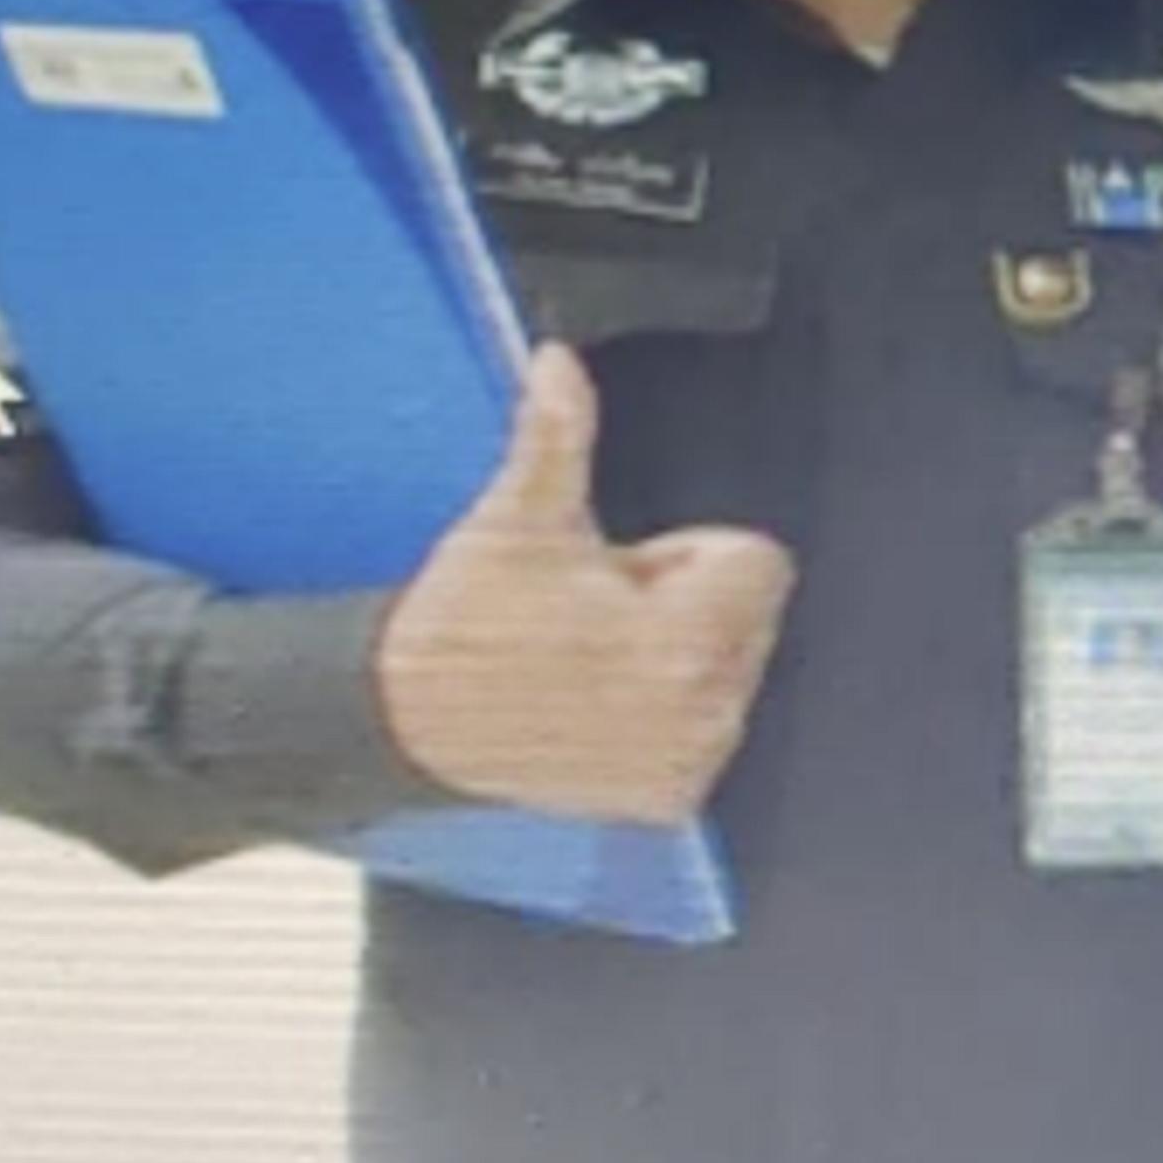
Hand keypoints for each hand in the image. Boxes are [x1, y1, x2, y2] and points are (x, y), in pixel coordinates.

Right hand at [373, 345, 795, 823]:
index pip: (755, 562)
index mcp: (687, 638)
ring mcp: (688, 763)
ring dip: (676, 660)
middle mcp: (704, 711)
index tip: (617, 575)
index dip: (686, 557)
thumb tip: (559, 363)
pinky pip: (704, 731)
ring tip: (589, 665)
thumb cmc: (466, 622)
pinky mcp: (667, 799)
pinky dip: (663, 718)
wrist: (406, 720)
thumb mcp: (519, 518)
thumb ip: (557, 433)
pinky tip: (594, 709)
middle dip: (685, 606)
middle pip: (748, 617)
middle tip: (594, 619)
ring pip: (729, 671)